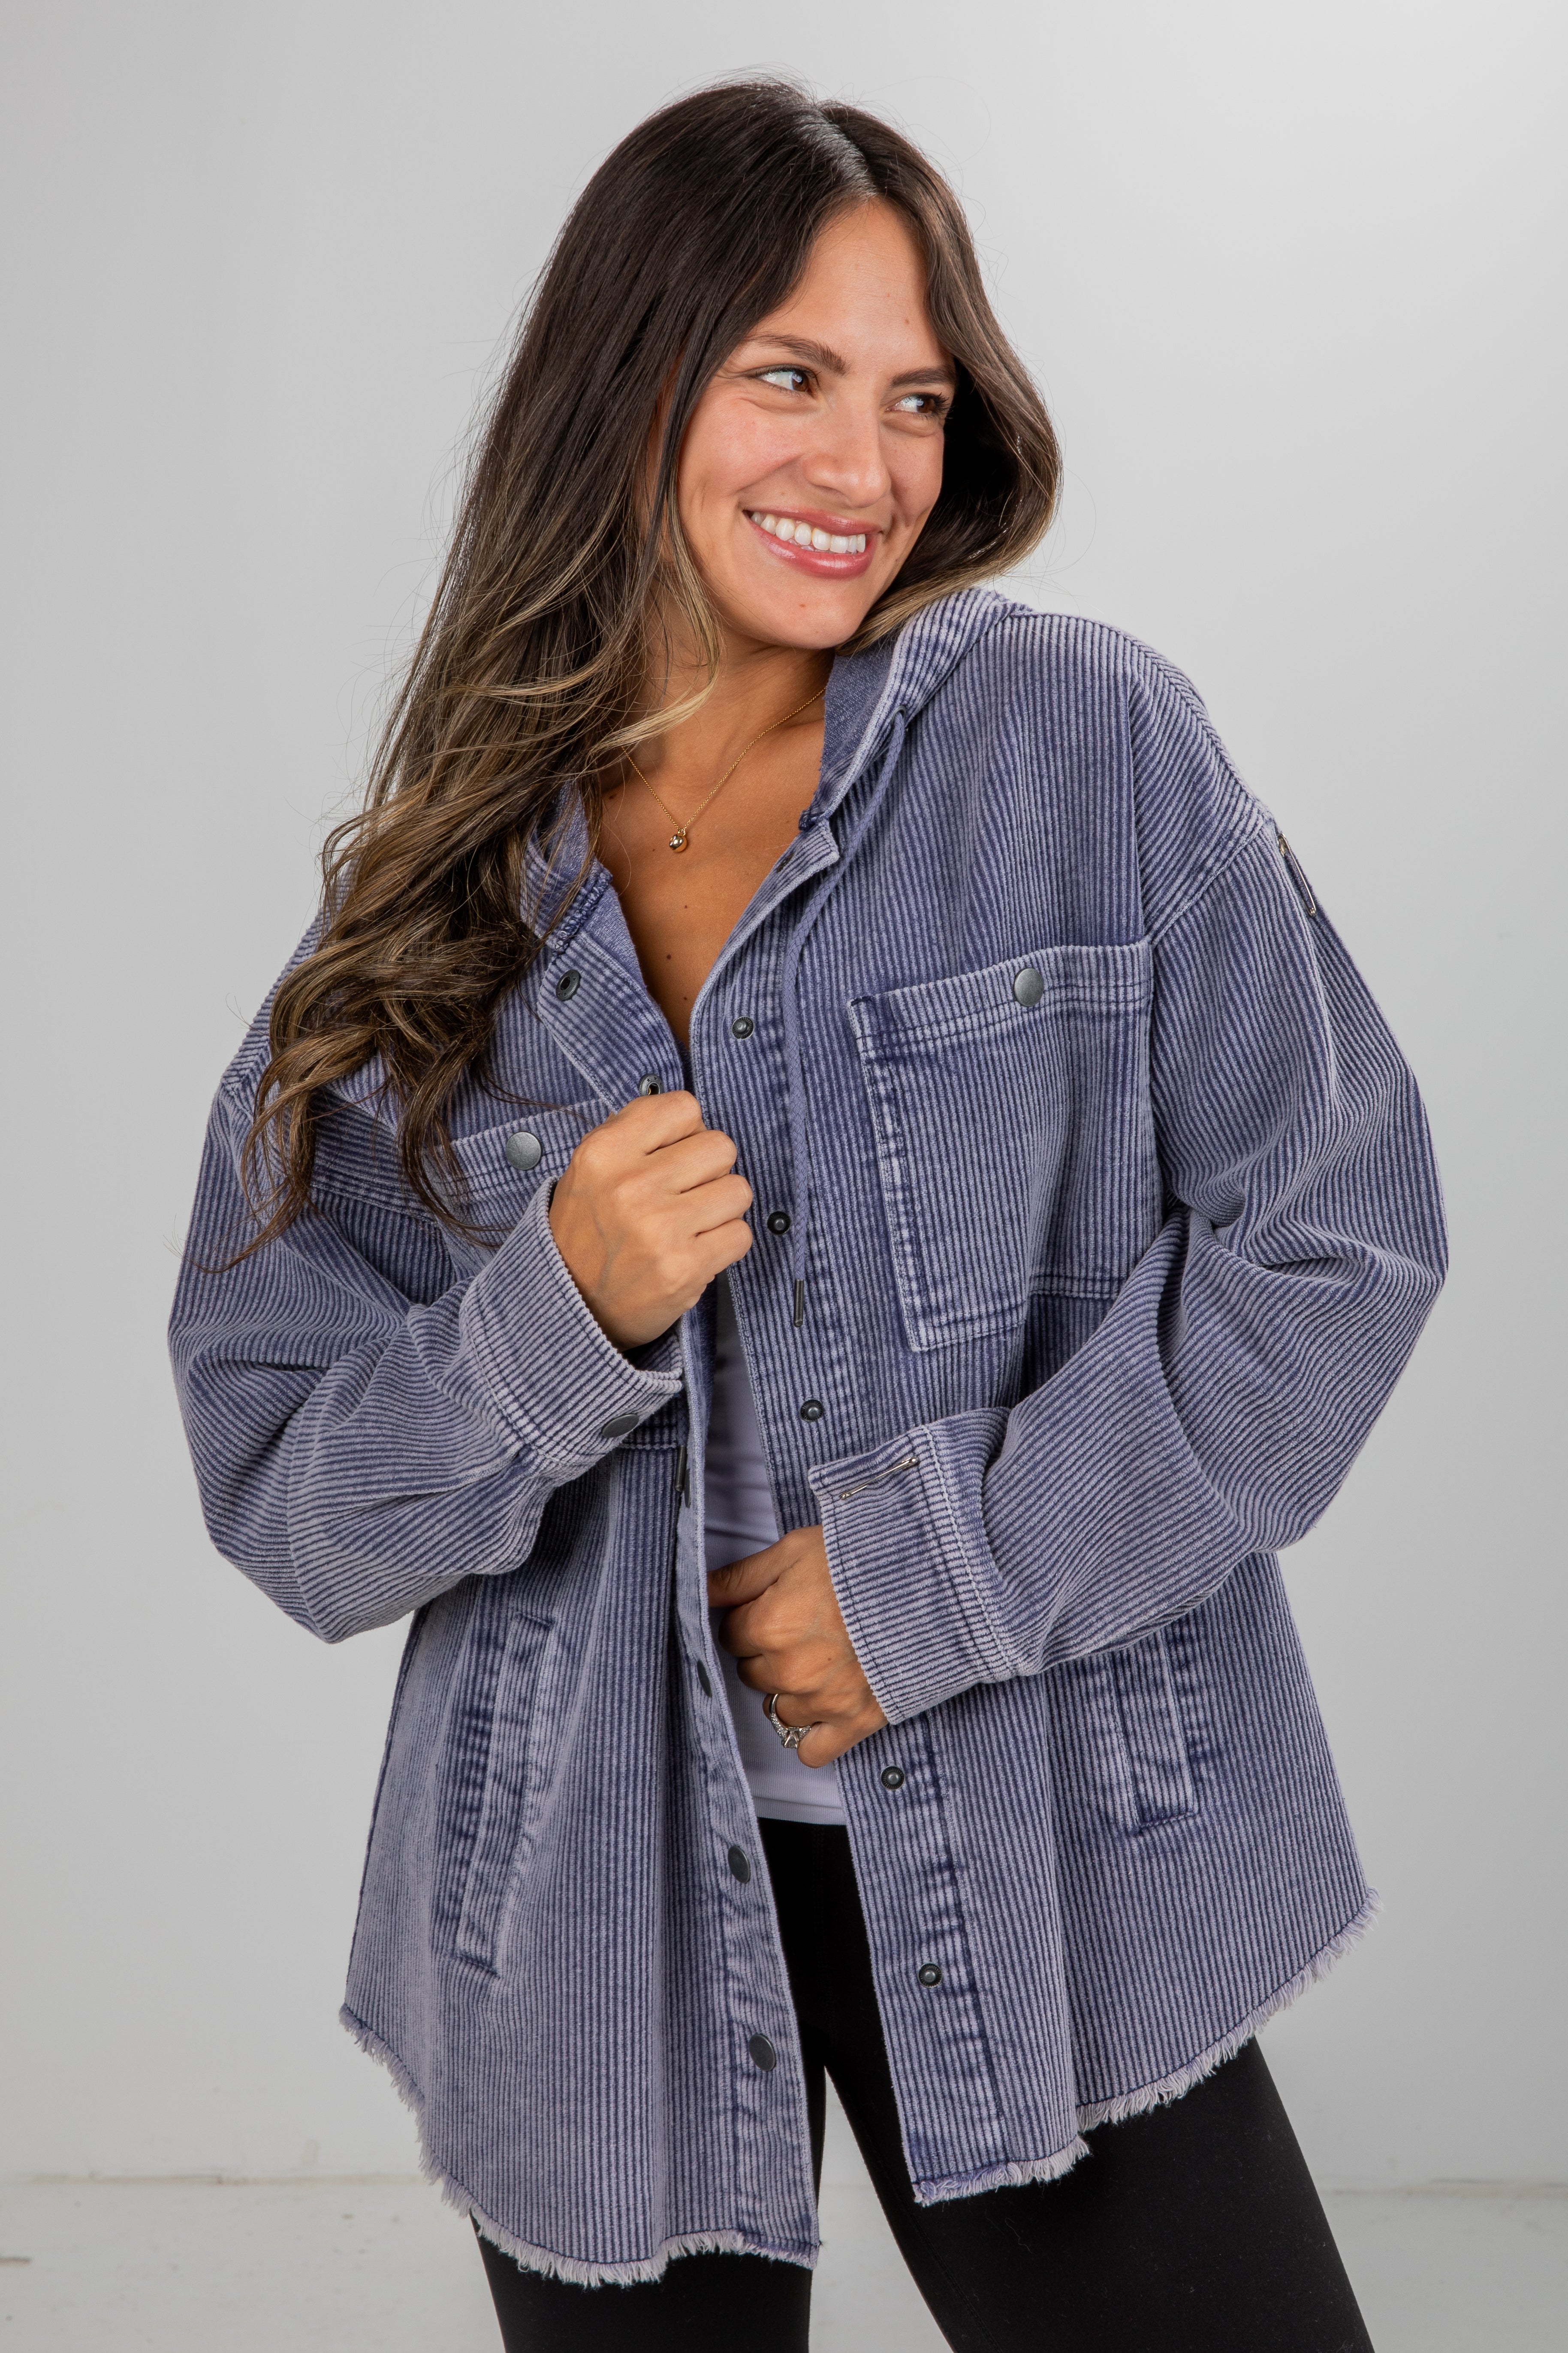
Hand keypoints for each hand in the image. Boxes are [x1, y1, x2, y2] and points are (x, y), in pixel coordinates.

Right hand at [549, 1091, 752, 1347]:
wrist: (571, 1305)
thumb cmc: (586, 1234)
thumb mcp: (589, 1169)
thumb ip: (634, 1133)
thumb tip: (689, 1118)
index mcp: (604, 1152)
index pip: (684, 1108)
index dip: (687, 1132)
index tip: (675, 1154)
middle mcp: (630, 1186)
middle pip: (720, 1146)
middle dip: (710, 1170)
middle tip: (686, 1194)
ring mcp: (659, 1228)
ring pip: (738, 1190)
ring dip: (722, 1208)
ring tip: (691, 1223)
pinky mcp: (684, 1267)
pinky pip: (740, 1235)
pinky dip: (725, 1244)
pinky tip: (696, 1249)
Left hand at [708, 1526, 886, 1767]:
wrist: (933, 1581)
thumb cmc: (864, 1560)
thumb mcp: (795, 1550)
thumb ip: (741, 1577)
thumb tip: (697, 1590)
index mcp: (769, 1624)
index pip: (730, 1634)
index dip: (751, 1617)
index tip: (775, 1606)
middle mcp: (790, 1669)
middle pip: (752, 1672)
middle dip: (769, 1652)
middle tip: (806, 1626)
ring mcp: (822, 1699)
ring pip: (777, 1708)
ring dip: (792, 1688)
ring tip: (824, 1657)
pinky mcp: (854, 1720)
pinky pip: (812, 1750)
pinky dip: (814, 1732)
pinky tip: (826, 1703)